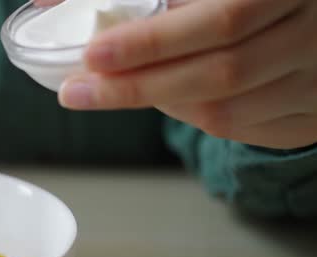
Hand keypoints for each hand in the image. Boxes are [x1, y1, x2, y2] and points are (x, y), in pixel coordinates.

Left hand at [59, 0, 316, 148]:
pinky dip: (193, 118)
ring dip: (162, 105)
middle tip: (77, 92)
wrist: (311, 13)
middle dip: (137, 87)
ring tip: (113, 92)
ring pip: (227, 111)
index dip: (150, 42)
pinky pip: (242, 131)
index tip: (92, 54)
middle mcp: (314, 33)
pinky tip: (165, 100)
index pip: (217, 19)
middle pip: (219, 73)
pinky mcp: (313, 116)